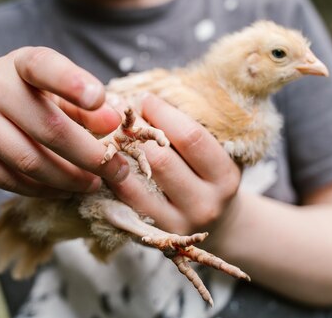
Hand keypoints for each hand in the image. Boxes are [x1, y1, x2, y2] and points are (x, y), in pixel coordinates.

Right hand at [0, 47, 129, 195]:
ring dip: (68, 179)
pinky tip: (61, 189)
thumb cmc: (28, 98)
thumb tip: (113, 122)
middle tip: (115, 171)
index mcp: (21, 62)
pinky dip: (41, 190)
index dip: (72, 82)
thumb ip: (87, 106)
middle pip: (48, 128)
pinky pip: (7, 179)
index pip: (45, 67)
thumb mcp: (57, 92)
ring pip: (29, 161)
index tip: (99, 98)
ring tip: (92, 184)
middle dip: (89, 156)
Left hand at [109, 94, 240, 234]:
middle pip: (162, 160)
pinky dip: (113, 177)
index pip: (191, 138)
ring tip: (109, 131)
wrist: (220, 226)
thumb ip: (190, 130)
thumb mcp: (216, 154)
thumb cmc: (211, 177)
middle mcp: (205, 204)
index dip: (163, 114)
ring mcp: (178, 223)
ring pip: (139, 182)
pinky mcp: (154, 235)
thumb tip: (148, 97)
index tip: (146, 97)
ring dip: (119, 152)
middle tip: (121, 111)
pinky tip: (106, 159)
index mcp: (225, 176)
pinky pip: (126, 201)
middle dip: (137, 131)